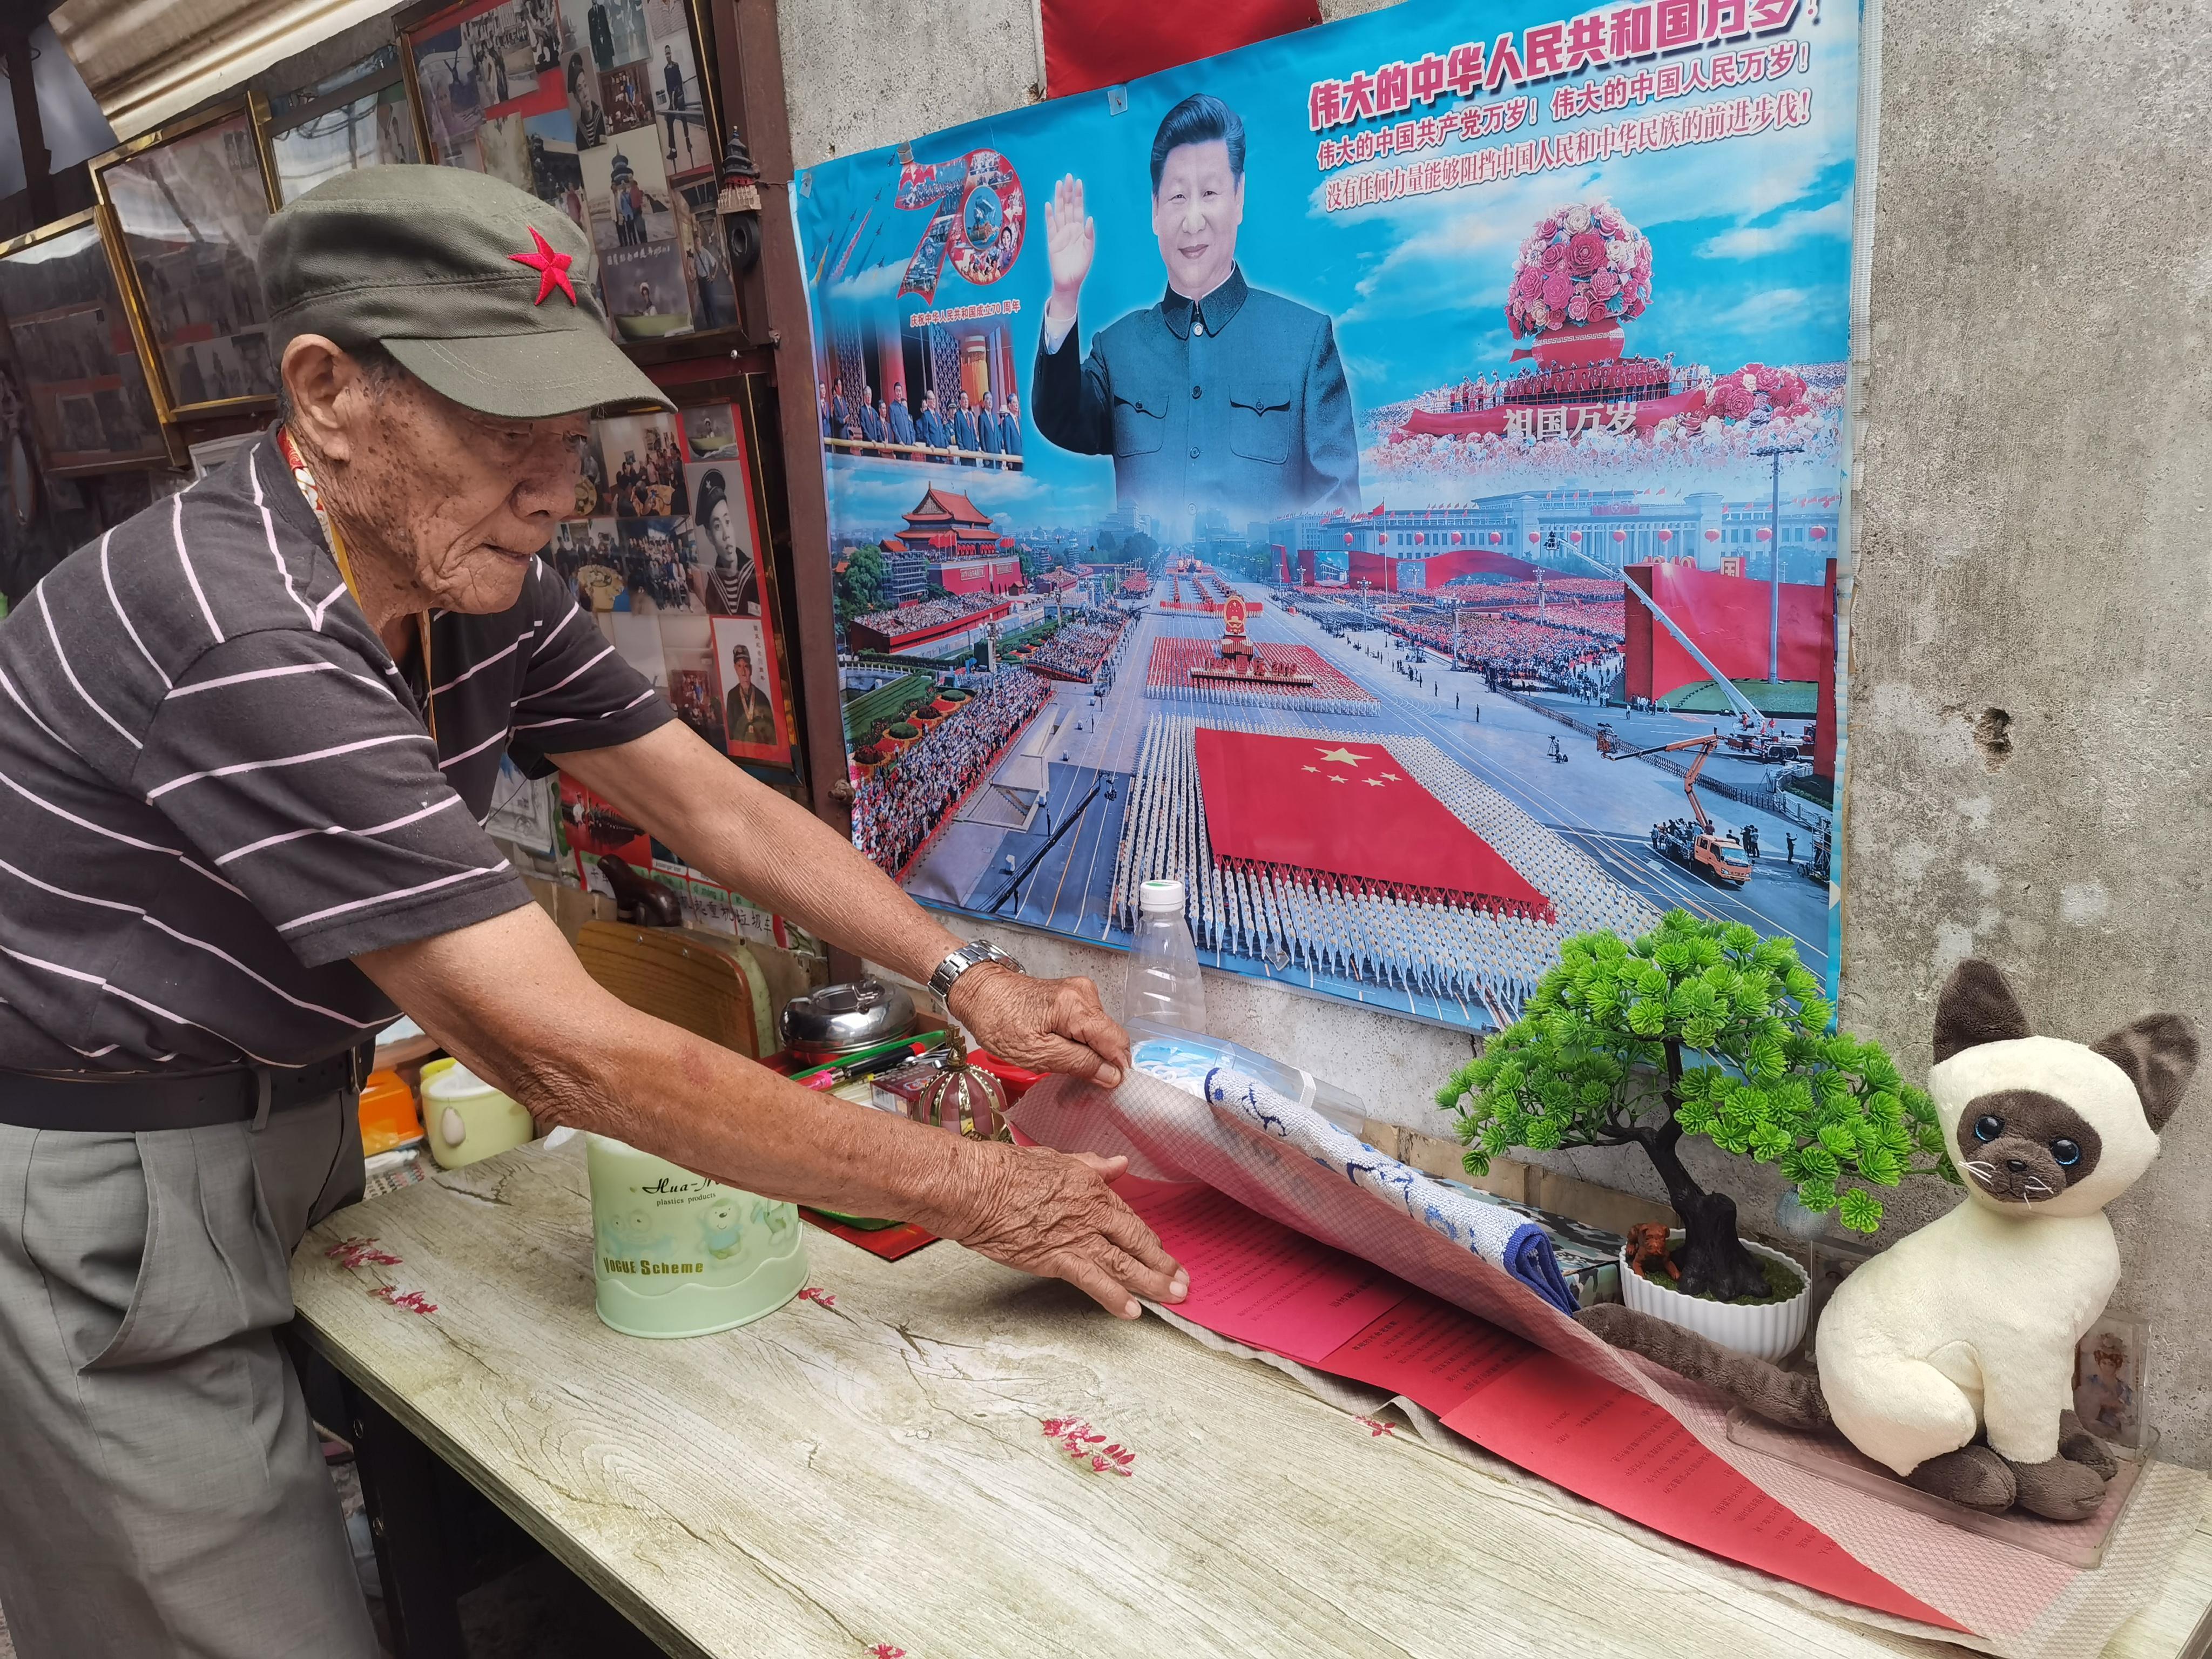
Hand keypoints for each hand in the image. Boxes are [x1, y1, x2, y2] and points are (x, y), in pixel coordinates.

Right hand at [922, 1141, 1184, 1318]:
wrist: (976, 1187)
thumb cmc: (1004, 1170)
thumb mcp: (1054, 1159)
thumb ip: (1090, 1165)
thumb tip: (1118, 1164)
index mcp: (1091, 1186)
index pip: (1127, 1217)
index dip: (1146, 1238)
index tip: (1159, 1250)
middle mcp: (1092, 1212)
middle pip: (1137, 1241)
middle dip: (1163, 1264)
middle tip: (1183, 1281)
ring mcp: (1078, 1237)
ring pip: (1125, 1265)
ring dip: (1153, 1283)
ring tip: (1173, 1297)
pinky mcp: (1059, 1260)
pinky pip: (1095, 1282)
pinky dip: (1116, 1299)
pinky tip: (1133, 1311)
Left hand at [947, 962, 1128, 1085]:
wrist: (979, 993)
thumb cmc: (999, 1021)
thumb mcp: (1037, 1054)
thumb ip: (1079, 1064)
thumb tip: (1112, 1075)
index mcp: (1079, 1007)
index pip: (1117, 1043)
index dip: (1114, 1068)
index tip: (1102, 1086)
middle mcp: (1086, 994)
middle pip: (1110, 1038)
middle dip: (1098, 1061)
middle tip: (1071, 1076)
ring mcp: (1081, 993)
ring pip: (1100, 1034)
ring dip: (1086, 1052)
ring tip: (1057, 1058)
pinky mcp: (1074, 997)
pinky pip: (1088, 1026)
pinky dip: (1078, 1041)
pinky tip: (1057, 1046)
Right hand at [1042, 173, 1093, 319]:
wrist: (1069, 281)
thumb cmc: (1080, 267)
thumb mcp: (1088, 250)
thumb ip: (1089, 235)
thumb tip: (1089, 218)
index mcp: (1080, 229)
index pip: (1078, 208)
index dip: (1078, 196)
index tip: (1078, 182)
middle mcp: (1069, 228)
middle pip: (1067, 206)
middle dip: (1068, 192)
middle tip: (1068, 177)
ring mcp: (1060, 233)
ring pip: (1059, 212)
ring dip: (1058, 199)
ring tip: (1059, 185)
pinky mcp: (1052, 241)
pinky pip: (1050, 226)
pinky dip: (1049, 216)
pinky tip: (1048, 205)